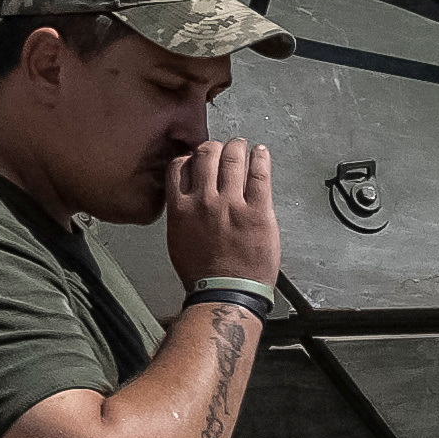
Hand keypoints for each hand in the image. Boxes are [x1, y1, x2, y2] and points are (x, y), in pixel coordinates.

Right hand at [163, 134, 281, 293]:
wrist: (226, 292)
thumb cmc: (201, 273)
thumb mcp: (178, 238)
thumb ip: (182, 212)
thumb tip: (187, 196)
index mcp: (181, 208)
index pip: (179, 167)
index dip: (189, 156)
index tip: (196, 156)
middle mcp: (204, 201)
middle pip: (206, 156)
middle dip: (215, 147)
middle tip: (223, 147)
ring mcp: (232, 205)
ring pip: (233, 160)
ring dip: (238, 147)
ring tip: (243, 145)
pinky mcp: (258, 211)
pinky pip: (259, 176)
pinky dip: (260, 159)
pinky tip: (261, 153)